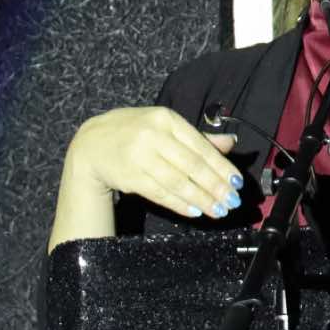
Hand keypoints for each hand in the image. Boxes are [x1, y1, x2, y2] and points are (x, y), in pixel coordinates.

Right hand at [67, 106, 245, 220]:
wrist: (92, 144)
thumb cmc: (135, 133)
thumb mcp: (165, 126)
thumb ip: (198, 137)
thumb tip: (231, 142)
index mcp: (166, 119)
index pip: (200, 146)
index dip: (221, 166)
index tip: (237, 182)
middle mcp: (153, 135)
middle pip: (191, 165)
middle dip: (215, 186)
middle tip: (232, 201)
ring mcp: (139, 156)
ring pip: (177, 181)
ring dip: (201, 198)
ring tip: (219, 210)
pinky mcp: (129, 176)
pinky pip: (160, 193)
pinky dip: (179, 203)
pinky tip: (195, 211)